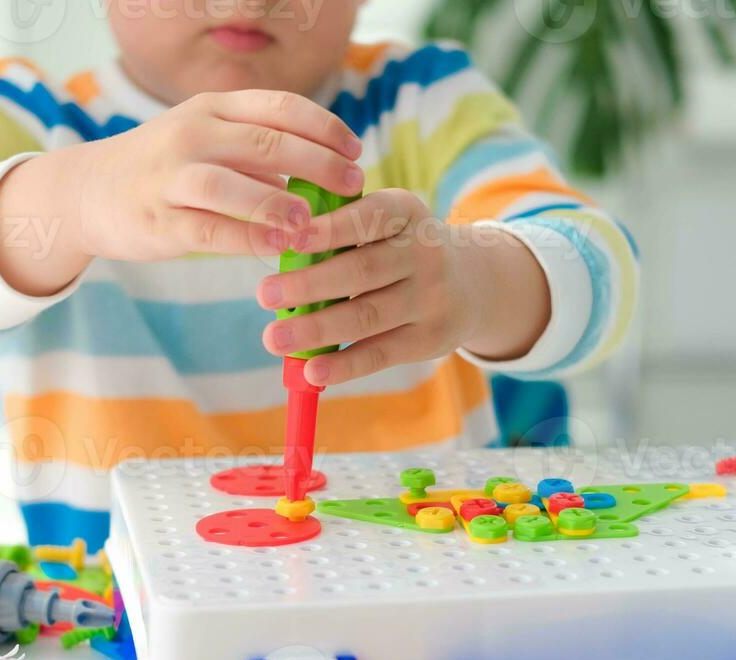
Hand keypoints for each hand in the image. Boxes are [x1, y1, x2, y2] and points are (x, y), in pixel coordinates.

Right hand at [0, 90, 362, 292]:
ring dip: (275, 202)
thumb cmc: (165, 169)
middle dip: (316, 162)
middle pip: (264, 141)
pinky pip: (206, 230)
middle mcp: (191, 134)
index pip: (278, 106)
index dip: (323, 127)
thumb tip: (323, 173)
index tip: (355, 151)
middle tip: (353, 185)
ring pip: (229, 184)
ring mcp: (169, 177)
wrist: (88, 191)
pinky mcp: (157, 220)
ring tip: (311, 222)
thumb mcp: (210, 142)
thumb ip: (259, 153)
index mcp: (213, 109)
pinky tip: (276, 250)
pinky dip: (245, 239)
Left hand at [256, 190, 551, 385]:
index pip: (368, 218)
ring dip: (317, 330)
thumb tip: (278, 249)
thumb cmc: (397, 246)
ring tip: (274, 339)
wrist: (471, 282)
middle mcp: (424, 253)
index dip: (330, 229)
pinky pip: (380, 354)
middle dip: (311, 284)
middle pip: (363, 271)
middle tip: (265, 294)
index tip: (290, 238)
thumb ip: (340, 229)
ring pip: (367, 317)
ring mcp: (430, 299)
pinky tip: (313, 371)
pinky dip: (344, 365)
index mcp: (406, 211)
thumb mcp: (384, 222)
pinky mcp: (428, 339)